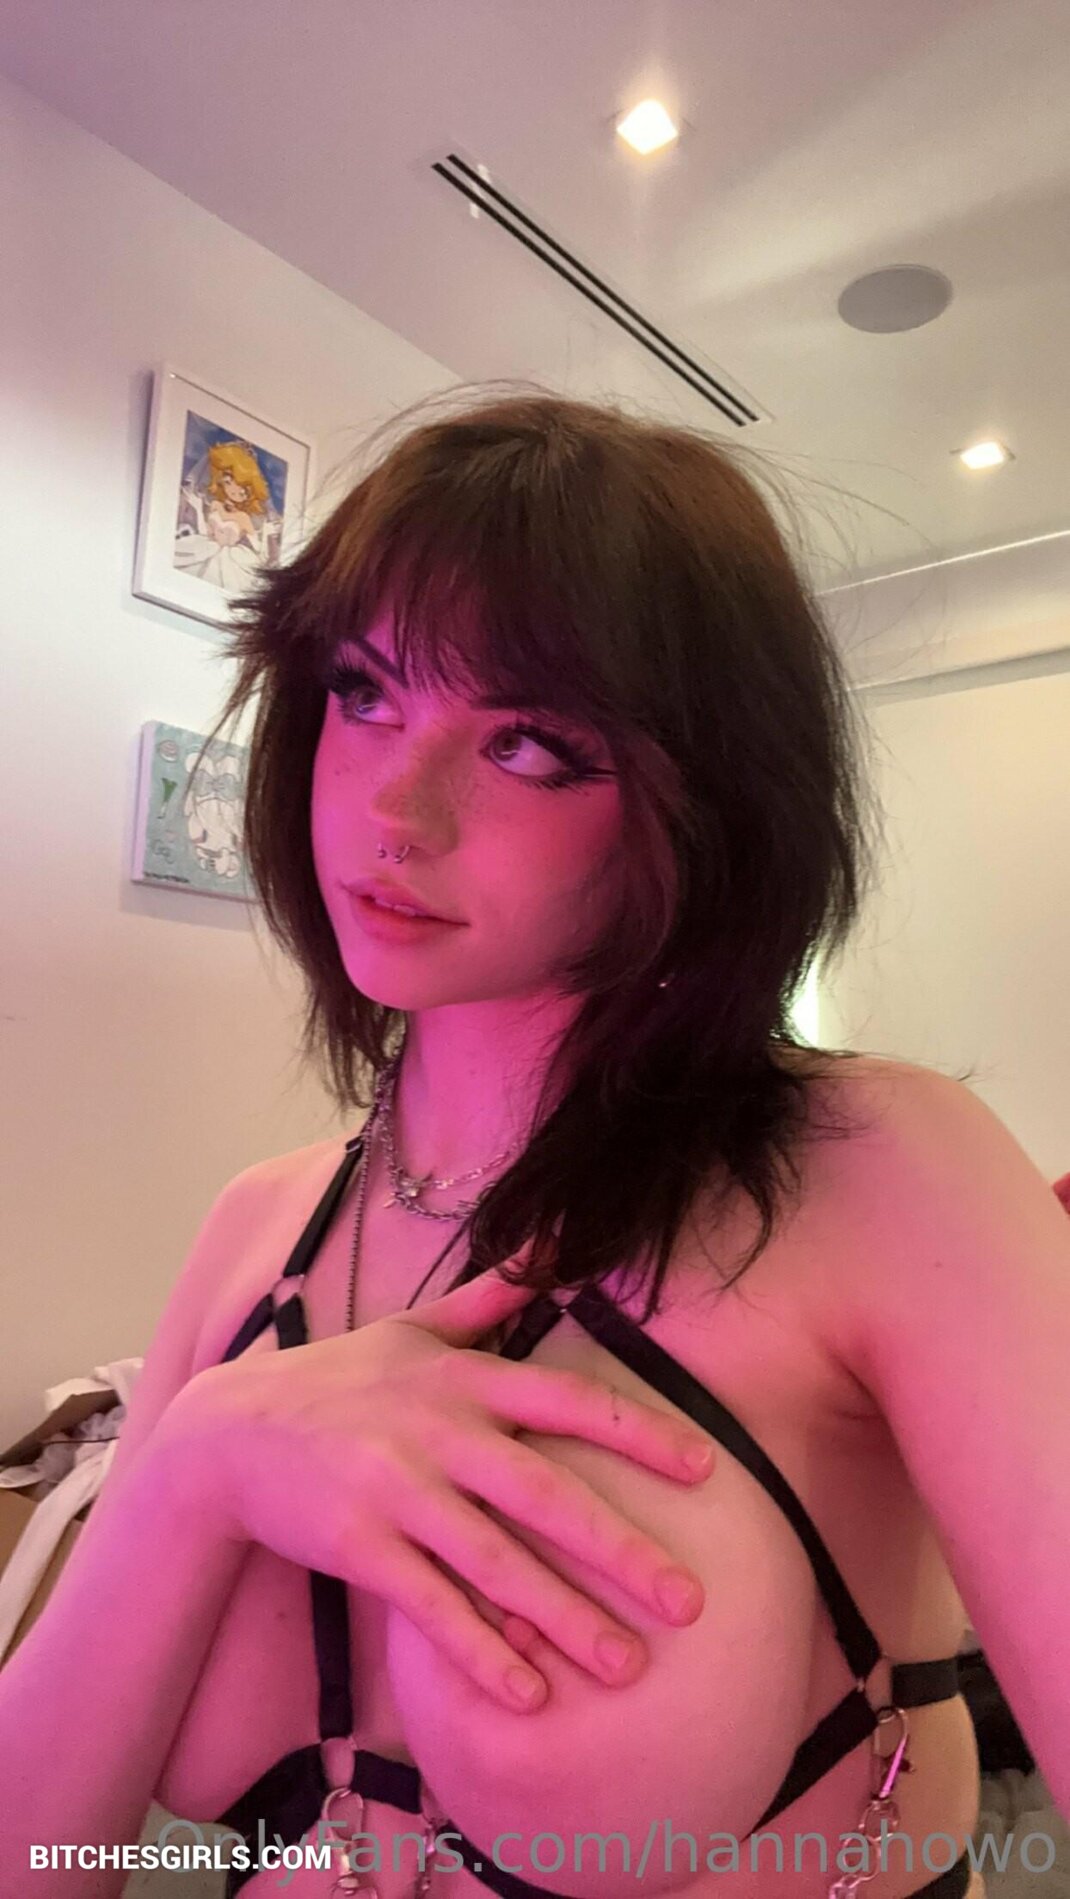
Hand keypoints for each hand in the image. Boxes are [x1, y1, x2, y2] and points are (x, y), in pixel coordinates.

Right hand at [159, 1263, 714, 1711]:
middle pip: (545, 1493)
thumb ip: (489, 1297)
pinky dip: (480, 1651)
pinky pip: (431, 1606)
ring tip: (625, 1666)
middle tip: (690, 1602)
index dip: (638, 1432)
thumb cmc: (339, 1379)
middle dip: (621, 1549)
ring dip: (565, 1617)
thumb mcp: (413, 1329)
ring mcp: (396, 1492)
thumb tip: (553, 1244)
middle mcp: (437, 1432)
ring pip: (495, 1562)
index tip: (705, 1467)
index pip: (567, 1400)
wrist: (229, 1432)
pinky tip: (529, 1692)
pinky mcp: (359, 1547)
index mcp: (462, 1379)